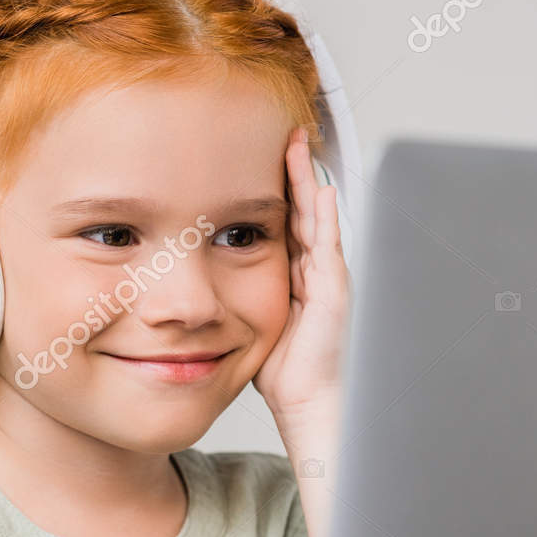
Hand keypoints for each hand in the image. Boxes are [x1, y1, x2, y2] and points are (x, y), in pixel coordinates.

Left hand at [252, 127, 351, 429]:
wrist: (312, 402)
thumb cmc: (287, 372)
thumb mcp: (254, 322)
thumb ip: (241, 297)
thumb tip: (201, 287)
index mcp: (296, 275)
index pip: (288, 221)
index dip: (279, 189)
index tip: (263, 158)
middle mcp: (316, 271)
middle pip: (305, 209)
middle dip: (296, 172)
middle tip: (288, 135)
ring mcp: (329, 278)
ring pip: (318, 218)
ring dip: (309, 181)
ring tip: (301, 147)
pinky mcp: (335, 290)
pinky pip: (329, 244)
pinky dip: (326, 217)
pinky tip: (320, 190)